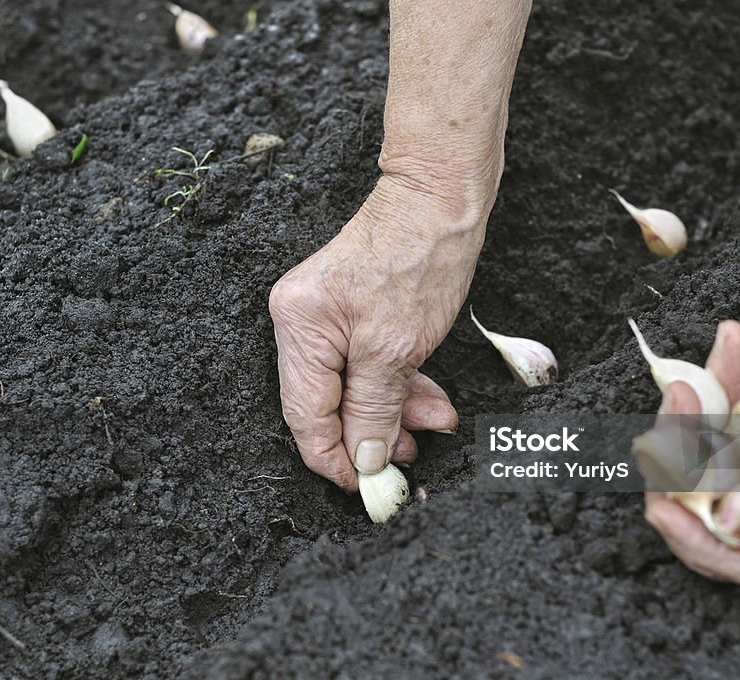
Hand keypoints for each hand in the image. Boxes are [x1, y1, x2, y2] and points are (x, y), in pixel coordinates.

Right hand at [269, 176, 486, 489]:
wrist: (440, 197)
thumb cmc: (420, 258)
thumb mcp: (397, 349)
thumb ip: (374, 410)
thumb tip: (365, 460)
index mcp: (299, 328)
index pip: (305, 417)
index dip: (336, 460)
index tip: (369, 487)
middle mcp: (300, 322)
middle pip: (328, 404)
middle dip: (373, 434)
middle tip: (412, 457)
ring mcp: (324, 315)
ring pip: (352, 386)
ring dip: (394, 410)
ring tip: (435, 423)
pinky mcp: (349, 310)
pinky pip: (365, 363)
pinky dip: (396, 384)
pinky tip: (428, 398)